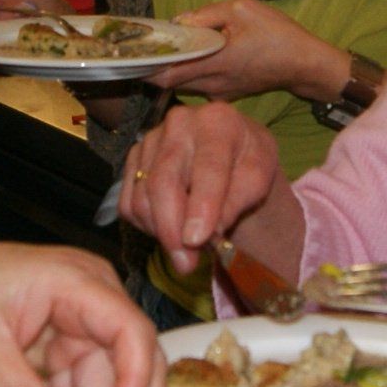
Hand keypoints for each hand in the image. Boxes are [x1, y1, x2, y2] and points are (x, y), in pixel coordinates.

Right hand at [116, 102, 281, 275]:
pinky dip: (147, 226)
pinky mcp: (132, 158)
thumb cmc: (247, 163)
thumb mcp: (257, 179)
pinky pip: (128, 203)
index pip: (207, 167)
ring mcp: (150, 138)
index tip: (197, 240)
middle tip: (187, 264)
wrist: (230, 148)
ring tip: (186, 250)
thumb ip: (237, 201)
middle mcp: (179, 123)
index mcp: (218, 122)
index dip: (201, 206)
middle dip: (172, 230)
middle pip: (163, 183)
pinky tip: (171, 228)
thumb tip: (207, 233)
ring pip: (142, 197)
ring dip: (162, 233)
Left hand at [158, 0, 346, 101]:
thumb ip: (206, 14)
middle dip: (154, 65)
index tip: (131, 52)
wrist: (305, 64)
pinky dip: (189, 72)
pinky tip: (190, 56)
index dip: (144, 65)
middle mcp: (211, 84)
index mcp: (213, 61)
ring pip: (182, 84)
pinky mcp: (227, 94)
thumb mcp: (242, 9)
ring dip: (171, 68)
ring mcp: (219, 93)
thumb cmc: (277, 34)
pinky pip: (199, 85)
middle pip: (168, 81)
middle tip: (144, 46)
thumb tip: (178, 21)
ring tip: (164, 48)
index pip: (165, 74)